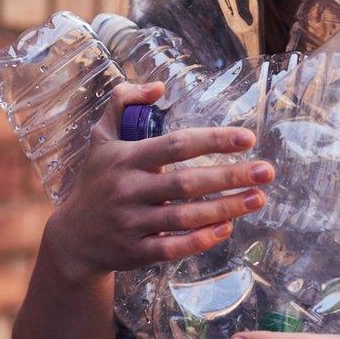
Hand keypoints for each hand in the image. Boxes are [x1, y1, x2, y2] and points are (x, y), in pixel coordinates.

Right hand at [45, 82, 275, 281]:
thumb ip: (123, 102)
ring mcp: (132, 223)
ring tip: (259, 198)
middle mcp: (128, 190)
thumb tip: (159, 87)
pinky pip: (173, 247)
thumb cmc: (97, 179)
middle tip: (267, 171)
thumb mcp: (100, 136)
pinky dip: (201, 240)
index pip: (176, 145)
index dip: (213, 140)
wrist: (72, 237)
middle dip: (230, 176)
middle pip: (187, 183)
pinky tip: (228, 228)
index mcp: (126, 158)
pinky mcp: (136, 252)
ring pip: (185, 217)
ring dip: (225, 208)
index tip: (248, 138)